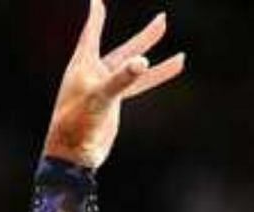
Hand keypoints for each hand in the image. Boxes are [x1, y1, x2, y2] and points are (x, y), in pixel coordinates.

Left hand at [44, 0, 184, 167]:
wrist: (72, 154)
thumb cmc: (77, 124)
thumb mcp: (101, 98)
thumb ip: (121, 79)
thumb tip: (142, 61)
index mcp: (83, 68)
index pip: (91, 35)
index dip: (96, 17)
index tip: (96, 0)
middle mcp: (93, 75)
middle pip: (123, 49)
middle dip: (144, 37)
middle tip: (163, 18)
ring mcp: (104, 89)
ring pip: (134, 67)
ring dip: (155, 57)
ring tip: (181, 54)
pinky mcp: (112, 103)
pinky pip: (139, 85)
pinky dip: (157, 75)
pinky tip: (175, 66)